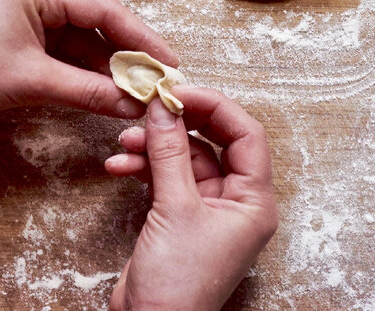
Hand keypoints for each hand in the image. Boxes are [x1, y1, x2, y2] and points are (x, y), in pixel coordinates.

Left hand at [0, 0, 177, 122]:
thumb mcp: (32, 84)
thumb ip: (88, 92)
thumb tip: (133, 104)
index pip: (103, 8)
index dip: (140, 38)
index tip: (168, 63)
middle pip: (96, 19)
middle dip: (127, 52)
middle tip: (159, 78)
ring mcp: (25, 7)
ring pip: (81, 35)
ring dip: (105, 63)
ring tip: (137, 90)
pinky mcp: (18, 28)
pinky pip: (62, 45)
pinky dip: (82, 67)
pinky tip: (104, 89)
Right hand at [104, 88, 277, 310]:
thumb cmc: (178, 284)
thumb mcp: (175, 209)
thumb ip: (169, 154)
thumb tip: (163, 108)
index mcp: (254, 202)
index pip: (246, 135)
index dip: (214, 107)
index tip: (179, 91)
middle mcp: (237, 204)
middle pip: (214, 143)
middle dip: (180, 125)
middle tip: (152, 106)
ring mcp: (208, 211)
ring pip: (185, 160)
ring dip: (155, 147)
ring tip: (125, 141)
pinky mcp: (180, 219)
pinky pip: (167, 179)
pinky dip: (144, 168)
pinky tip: (120, 165)